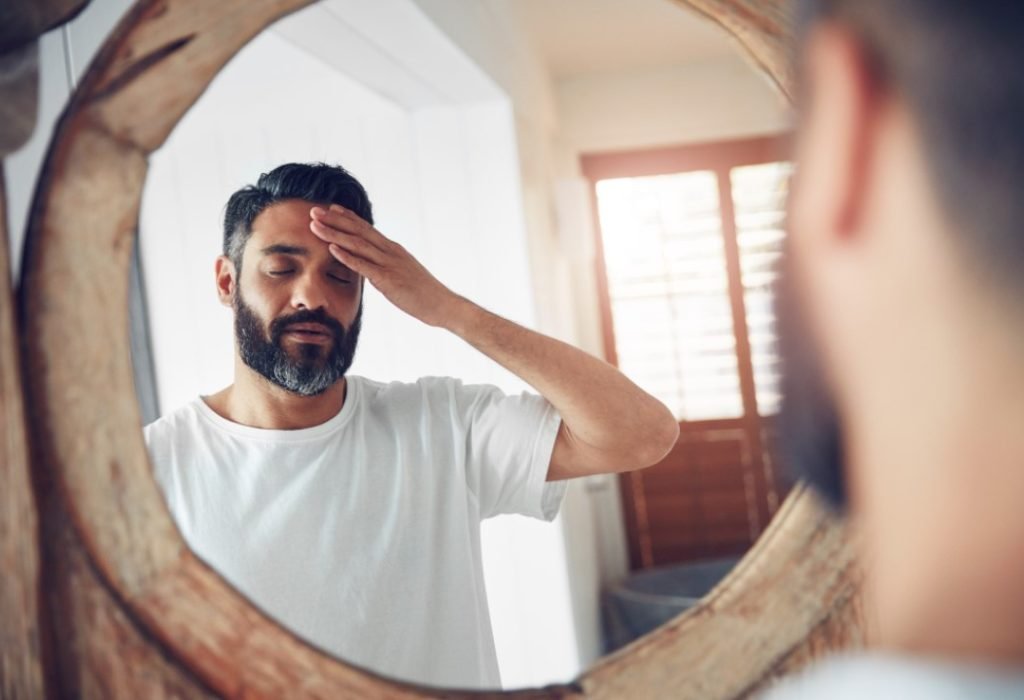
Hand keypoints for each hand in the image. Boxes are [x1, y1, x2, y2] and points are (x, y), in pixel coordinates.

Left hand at [309, 205, 461, 326]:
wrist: (442, 304)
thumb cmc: (423, 293)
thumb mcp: (402, 274)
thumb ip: (386, 267)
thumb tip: (371, 267)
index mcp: (393, 249)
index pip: (366, 228)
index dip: (347, 217)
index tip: (330, 208)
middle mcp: (390, 251)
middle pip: (358, 231)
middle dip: (334, 220)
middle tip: (313, 210)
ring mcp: (389, 264)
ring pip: (357, 244)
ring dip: (334, 234)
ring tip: (314, 225)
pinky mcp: (388, 279)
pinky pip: (364, 265)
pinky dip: (347, 256)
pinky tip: (332, 249)